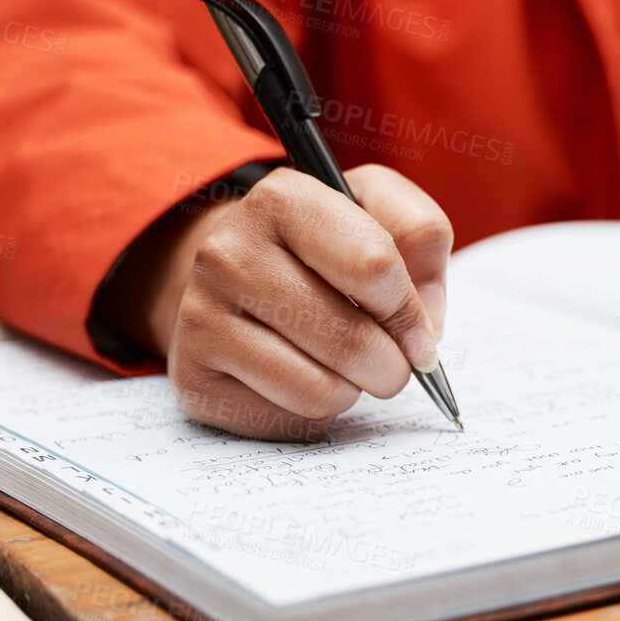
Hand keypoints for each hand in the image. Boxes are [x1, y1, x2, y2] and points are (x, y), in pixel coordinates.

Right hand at [144, 165, 451, 440]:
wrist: (237, 274)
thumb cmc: (324, 246)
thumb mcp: (380, 209)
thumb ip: (422, 237)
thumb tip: (425, 324)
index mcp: (282, 200)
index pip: (374, 266)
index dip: (410, 311)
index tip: (418, 329)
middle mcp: (228, 253)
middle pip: (352, 340)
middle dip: (392, 364)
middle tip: (388, 359)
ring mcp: (200, 317)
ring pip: (323, 391)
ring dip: (352, 389)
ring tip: (339, 362)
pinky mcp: (194, 377)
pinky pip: (291, 420)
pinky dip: (313, 411)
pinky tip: (299, 377)